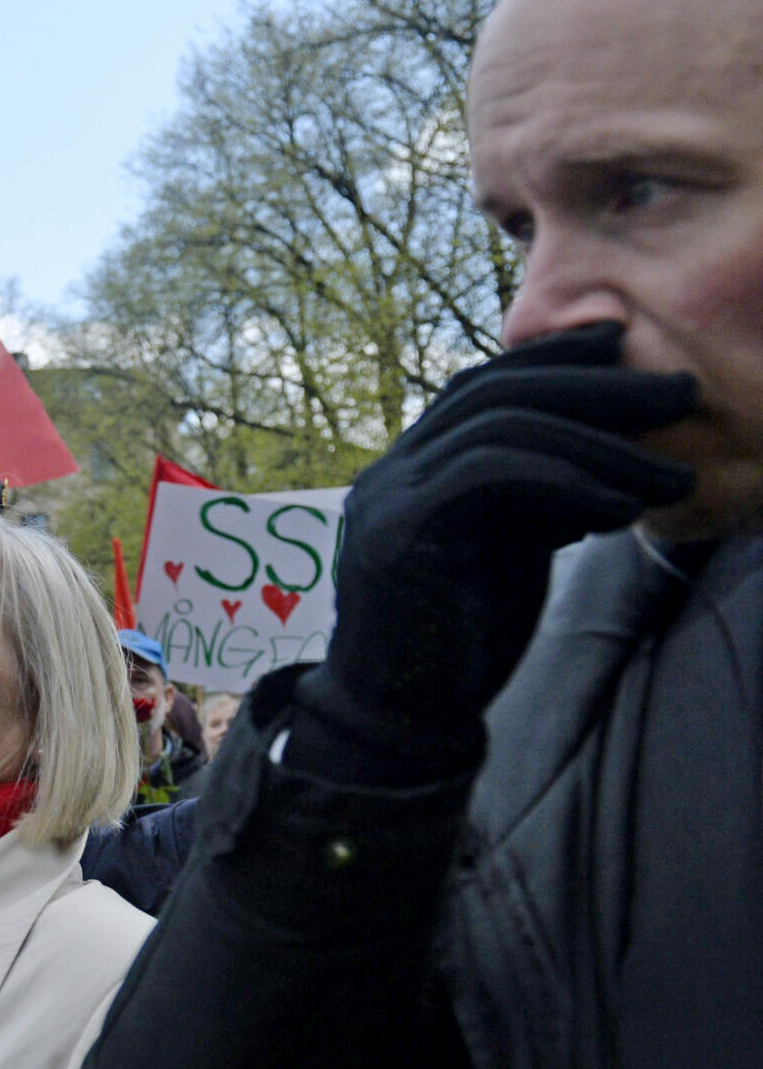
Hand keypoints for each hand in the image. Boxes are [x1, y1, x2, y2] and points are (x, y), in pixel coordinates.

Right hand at [305, 321, 695, 753]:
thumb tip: (606, 454)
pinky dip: (567, 479)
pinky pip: (491, 475)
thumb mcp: (506, 550)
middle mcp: (391, 469)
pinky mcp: (400, 532)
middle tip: (680, 391)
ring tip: (672, 476)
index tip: (628, 351)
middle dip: (595, 384)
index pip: (483, 387)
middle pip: (493, 391)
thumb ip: (536, 499)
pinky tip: (622, 507)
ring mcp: (388, 497)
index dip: (557, 360)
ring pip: (498, 427)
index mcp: (412, 466)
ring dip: (602, 442)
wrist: (397, 717)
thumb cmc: (459, 639)